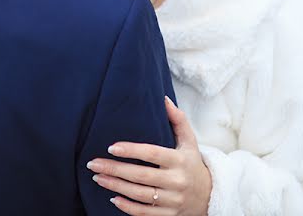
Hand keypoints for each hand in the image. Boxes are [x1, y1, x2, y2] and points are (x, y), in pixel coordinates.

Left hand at [87, 96, 211, 215]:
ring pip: (140, 195)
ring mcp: (173, 200)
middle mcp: (177, 181)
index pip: (152, 154)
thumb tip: (164, 99)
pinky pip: (145, 213)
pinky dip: (127, 207)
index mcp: (180, 161)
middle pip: (141, 176)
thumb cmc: (192, 163)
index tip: (111, 147)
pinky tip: (113, 198)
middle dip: (114, 170)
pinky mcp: (169, 215)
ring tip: (98, 177)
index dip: (131, 150)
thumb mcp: (189, 141)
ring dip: (116, 186)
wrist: (209, 195)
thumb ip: (178, 120)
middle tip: (93, 164)